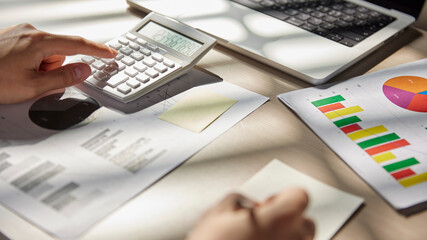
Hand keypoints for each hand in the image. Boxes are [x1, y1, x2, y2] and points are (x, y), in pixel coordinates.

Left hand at [0, 23, 116, 103]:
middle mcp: (30, 33)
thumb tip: (84, 69)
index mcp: (39, 42)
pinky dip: (32, 64)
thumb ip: (64, 78)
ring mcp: (19, 34)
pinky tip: (16, 73)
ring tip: (21, 79)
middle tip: (39, 83)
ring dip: (42, 68)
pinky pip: (33, 52)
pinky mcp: (11, 39)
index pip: (78, 44)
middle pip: (60, 52)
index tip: (111, 53)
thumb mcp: (33, 87)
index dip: (98, 50)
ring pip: (46, 54)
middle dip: (55, 69)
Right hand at [187, 187, 314, 239]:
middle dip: (288, 220)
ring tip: (259, 239)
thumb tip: (250, 205)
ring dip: (285, 237)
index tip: (271, 202)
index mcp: (279, 219)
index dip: (285, 196)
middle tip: (263, 223)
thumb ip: (241, 199)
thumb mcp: (217, 213)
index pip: (300, 196)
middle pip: (305, 222)